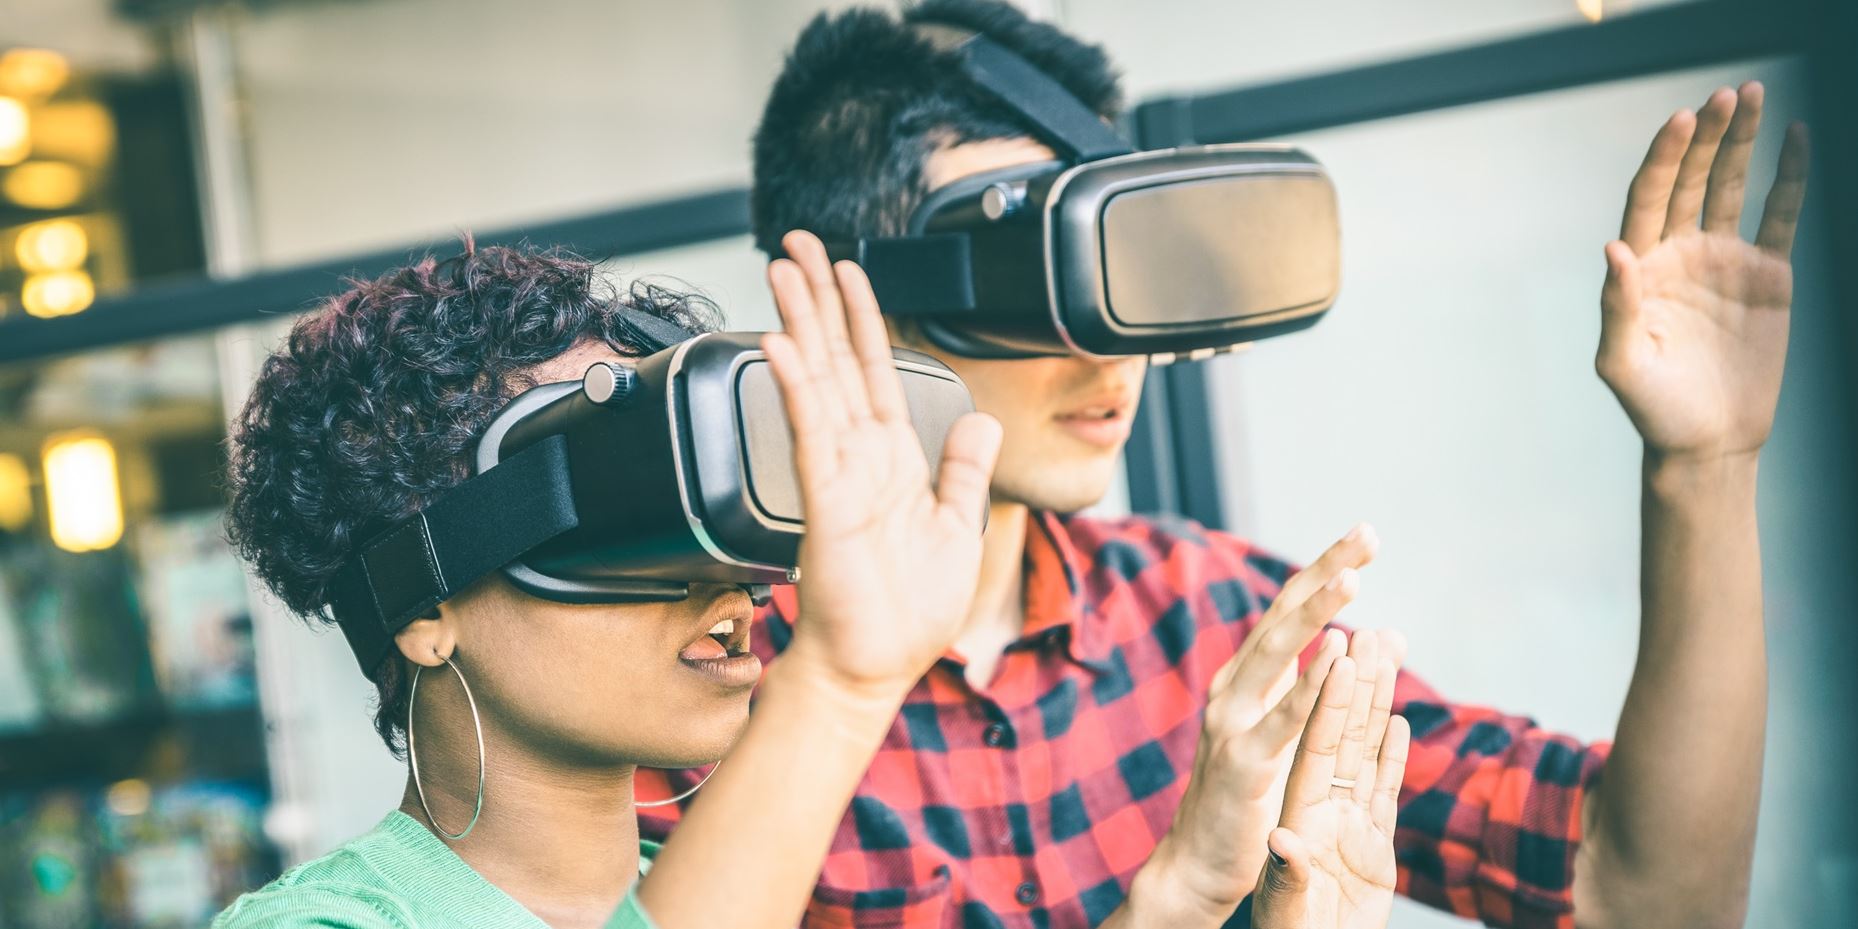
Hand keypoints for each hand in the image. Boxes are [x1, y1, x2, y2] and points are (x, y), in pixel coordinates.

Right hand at [762, 230, 1002, 704]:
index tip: (846, 270)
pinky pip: (810, 431)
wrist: (873, 668)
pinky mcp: (827, 500)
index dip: (860, 317)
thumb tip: (982, 422)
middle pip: (834, 359)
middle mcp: (860, 457)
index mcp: (892, 460)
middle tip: (794, 247)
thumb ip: (964, 471)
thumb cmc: (907, 612)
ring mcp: (839, 474)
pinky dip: (797, 387)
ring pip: (818, 380)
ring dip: (801, 323)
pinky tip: (783, 346)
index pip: (873, 370)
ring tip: (781, 272)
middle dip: (817, 299)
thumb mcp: (958, 529)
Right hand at [1151, 526, 1393, 918]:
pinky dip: (1309, 684)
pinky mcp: (1241, 762)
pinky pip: (1281, 719)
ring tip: (1353, 579)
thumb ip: (1334, 684)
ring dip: (1315, 613)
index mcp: (1250, 677)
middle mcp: (1235, 686)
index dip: (1326, 569)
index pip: (1291, 609)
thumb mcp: (1297, 730)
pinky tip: (1336, 653)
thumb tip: (1391, 634)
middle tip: (1368, 534)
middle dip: (1326, 570)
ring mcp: (1231, 720)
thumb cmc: (1252, 794)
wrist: (1201, 860)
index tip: (1366, 535)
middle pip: (1283, 614)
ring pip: (1275, 652)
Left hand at [1251, 632, 1408, 928]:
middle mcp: (1324, 807)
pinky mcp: (1372, 848)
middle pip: (1344, 732)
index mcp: (1300, 811)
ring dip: (1376, 703)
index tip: (1339, 647)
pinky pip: (1380, 790)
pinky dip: (1390, 755)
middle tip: (1373, 631)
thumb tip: (1283, 840)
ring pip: (1365, 751)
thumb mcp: (1285, 906)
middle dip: (1359, 682)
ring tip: (1388, 654)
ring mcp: (1348, 823)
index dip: (1326, 694)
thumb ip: (1290, 871)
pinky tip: (1399, 721)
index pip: (1314, 740)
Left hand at [1600, 82, 1809, 463]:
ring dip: (1740, 143)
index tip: (1681, 120)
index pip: (1649, 199)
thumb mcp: (1623, 365)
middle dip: (1706, 137)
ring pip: (1731, 187)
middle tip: (1725, 94)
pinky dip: (1790, 178)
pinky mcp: (1766, 276)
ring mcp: (1723, 261)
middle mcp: (1680, 254)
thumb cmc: (1654, 409)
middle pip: (1689, 180)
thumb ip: (1617, 308)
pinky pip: (1780, 215)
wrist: (1707, 441)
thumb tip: (1613, 250)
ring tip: (1751, 94)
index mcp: (1642, 268)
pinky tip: (1797, 138)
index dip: (1663, 158)